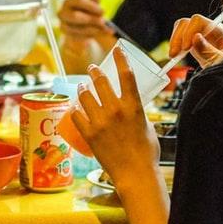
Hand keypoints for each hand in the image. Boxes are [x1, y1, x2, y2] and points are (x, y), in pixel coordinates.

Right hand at [58, 0, 115, 43]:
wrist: (78, 28)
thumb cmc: (86, 14)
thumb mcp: (91, 7)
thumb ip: (94, 0)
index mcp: (68, 2)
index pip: (78, 1)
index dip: (91, 6)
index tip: (103, 11)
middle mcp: (62, 13)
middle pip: (75, 16)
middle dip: (90, 19)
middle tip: (103, 22)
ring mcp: (62, 25)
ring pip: (79, 28)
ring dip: (93, 29)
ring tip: (103, 28)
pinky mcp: (67, 35)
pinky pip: (79, 37)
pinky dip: (90, 35)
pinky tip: (97, 32)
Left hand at [73, 46, 160, 185]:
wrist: (136, 175)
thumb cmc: (147, 153)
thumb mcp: (148, 127)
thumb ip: (138, 113)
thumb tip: (132, 107)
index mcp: (134, 106)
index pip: (126, 75)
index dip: (121, 59)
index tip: (117, 49)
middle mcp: (116, 110)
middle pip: (101, 81)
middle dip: (95, 71)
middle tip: (93, 69)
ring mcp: (101, 122)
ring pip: (85, 95)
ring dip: (83, 88)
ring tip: (82, 86)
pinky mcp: (89, 134)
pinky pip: (76, 115)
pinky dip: (75, 109)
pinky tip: (74, 106)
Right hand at [169, 14, 222, 66]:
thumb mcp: (221, 62)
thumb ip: (209, 50)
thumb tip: (195, 37)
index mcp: (221, 30)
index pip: (198, 21)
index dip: (188, 32)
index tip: (185, 49)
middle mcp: (210, 28)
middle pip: (187, 22)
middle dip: (178, 37)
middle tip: (174, 55)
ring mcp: (202, 33)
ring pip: (181, 27)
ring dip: (174, 41)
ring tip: (173, 56)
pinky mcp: (195, 40)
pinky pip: (180, 36)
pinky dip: (175, 45)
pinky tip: (175, 56)